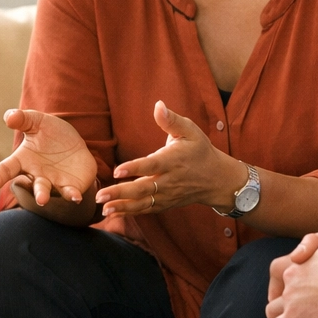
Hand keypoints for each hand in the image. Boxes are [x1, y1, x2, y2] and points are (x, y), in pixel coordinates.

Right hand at [0, 109, 97, 205]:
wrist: (73, 143)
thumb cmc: (50, 134)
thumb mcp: (37, 122)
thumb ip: (23, 119)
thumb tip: (9, 117)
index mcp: (23, 160)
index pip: (7, 169)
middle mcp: (36, 175)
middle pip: (33, 187)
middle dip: (37, 193)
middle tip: (40, 199)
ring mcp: (53, 183)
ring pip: (49, 192)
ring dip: (47, 196)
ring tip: (44, 200)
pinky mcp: (69, 186)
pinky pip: (70, 193)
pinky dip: (72, 196)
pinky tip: (76, 197)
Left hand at [95, 101, 245, 217]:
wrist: (217, 179)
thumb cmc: (200, 151)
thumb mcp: (191, 131)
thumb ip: (172, 120)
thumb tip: (158, 104)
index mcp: (173, 160)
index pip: (151, 165)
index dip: (134, 168)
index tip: (117, 171)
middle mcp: (169, 180)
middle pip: (143, 188)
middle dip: (120, 193)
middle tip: (100, 196)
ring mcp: (167, 195)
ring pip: (143, 203)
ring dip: (122, 206)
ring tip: (104, 208)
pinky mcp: (165, 203)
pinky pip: (146, 209)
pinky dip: (130, 212)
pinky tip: (113, 212)